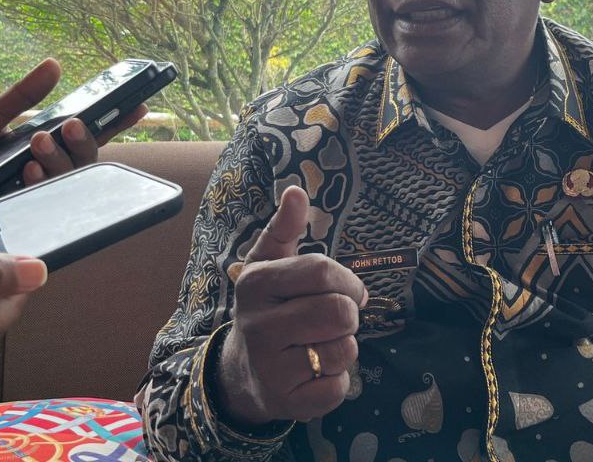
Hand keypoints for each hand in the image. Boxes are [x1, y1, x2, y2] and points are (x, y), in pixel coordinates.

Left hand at [0, 58, 147, 232]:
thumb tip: (54, 65)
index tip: (138, 105)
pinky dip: (42, 182)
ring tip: (36, 147)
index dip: (116, 122)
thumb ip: (22, 96)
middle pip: (87, 159)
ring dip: (61, 159)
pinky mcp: (27, 218)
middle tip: (68, 125)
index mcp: (44, 147)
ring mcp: (39, 197)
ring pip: (73, 180)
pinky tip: (28, 172)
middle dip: (84, 141)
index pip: (89, 135)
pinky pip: (51, 203)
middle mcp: (48, 172)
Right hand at [215, 186, 366, 425]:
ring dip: (342, 348)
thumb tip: (295, 191)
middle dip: (348, 316)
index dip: (349, 282)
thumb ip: (285, 227)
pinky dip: (336, 381)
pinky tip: (313, 373)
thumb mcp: (270, 264)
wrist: (243, 372)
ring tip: (318, 345)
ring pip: (344, 350)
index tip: (347, 290)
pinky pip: (338, 387)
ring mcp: (271, 366)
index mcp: (256, 283)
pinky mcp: (287, 402)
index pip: (323, 271)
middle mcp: (258, 325)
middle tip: (331, 320)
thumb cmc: (269, 309)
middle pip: (340, 313)